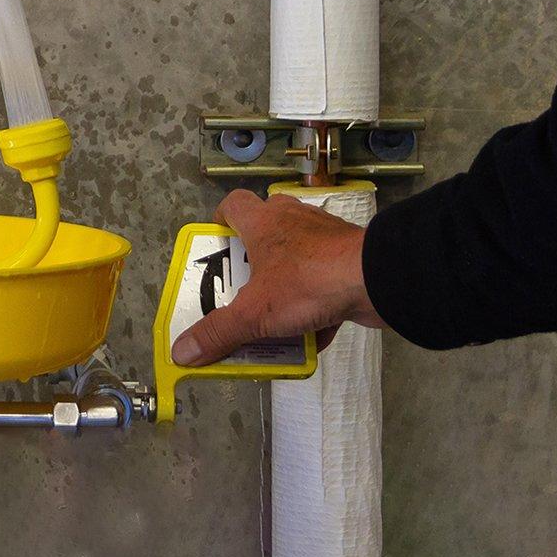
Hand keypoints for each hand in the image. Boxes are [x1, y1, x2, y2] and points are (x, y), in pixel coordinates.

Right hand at [170, 189, 380, 366]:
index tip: (217, 243)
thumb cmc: (306, 283)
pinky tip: (311, 333)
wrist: (377, 281)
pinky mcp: (349, 259)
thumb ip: (218, 333)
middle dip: (254, 261)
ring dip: (286, 283)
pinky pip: (324, 280)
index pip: (234, 203)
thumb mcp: (255, 313)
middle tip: (244, 289)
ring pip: (298, 255)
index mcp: (264, 222)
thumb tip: (179, 353)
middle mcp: (294, 220)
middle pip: (267, 228)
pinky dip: (316, 304)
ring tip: (275, 315)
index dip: (222, 219)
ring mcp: (326, 238)